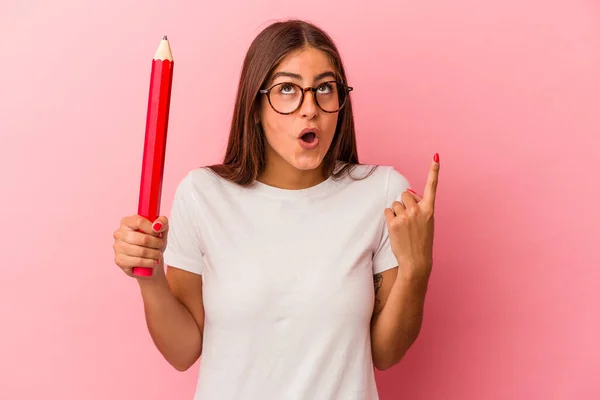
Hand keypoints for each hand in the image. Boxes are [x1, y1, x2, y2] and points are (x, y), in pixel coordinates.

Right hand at [113, 215, 168, 278]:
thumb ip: (162, 222)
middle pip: (143, 239)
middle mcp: (119, 233)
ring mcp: (117, 247)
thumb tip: (157, 225)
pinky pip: (138, 261)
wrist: (149, 262)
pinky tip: (153, 261)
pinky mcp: (119, 260)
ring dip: (154, 254)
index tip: (159, 234)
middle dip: (156, 243)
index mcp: (127, 222)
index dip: (153, 229)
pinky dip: (149, 262)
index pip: (140, 222)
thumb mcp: (161, 229)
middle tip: (160, 245)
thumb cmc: (153, 242)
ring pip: (142, 251)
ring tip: (158, 254)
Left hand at [384, 153, 439, 281]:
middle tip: (408, 219)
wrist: (416, 261)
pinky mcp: (394, 223)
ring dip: (396, 213)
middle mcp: (418, 210)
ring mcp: (406, 216)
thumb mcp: (426, 222)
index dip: (434, 171)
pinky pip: (388, 212)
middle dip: (404, 203)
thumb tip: (407, 193)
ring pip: (395, 204)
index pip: (432, 187)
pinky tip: (396, 229)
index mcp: (430, 210)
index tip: (436, 157)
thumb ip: (419, 206)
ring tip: (403, 227)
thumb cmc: (421, 241)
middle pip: (405, 194)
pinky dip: (389, 218)